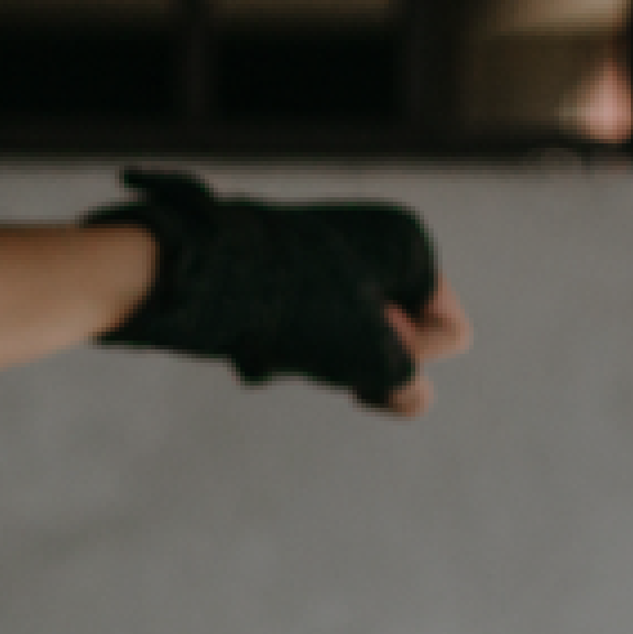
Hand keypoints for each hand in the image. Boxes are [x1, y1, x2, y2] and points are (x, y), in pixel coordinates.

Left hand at [86, 168, 465, 412]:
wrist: (186, 276)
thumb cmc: (291, 309)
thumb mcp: (369, 356)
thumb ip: (404, 383)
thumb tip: (404, 394)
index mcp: (405, 241)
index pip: (448, 336)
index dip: (408, 358)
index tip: (360, 344)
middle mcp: (364, 239)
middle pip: (382, 342)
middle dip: (345, 358)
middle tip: (306, 338)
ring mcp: (314, 258)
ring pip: (330, 344)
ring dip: (303, 359)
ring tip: (266, 339)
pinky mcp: (268, 278)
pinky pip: (287, 336)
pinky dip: (270, 350)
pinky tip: (240, 343)